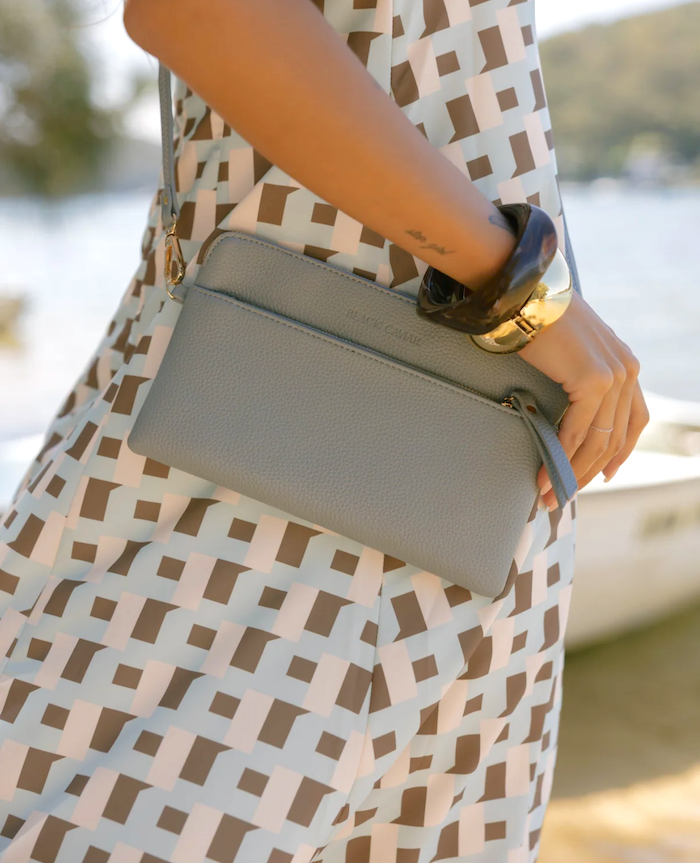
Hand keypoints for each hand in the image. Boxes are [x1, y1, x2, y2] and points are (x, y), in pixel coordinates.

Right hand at [517, 290, 649, 508]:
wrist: (527, 293)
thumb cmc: (538, 318)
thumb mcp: (570, 350)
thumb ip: (579, 375)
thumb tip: (566, 403)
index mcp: (624, 363)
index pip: (633, 419)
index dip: (619, 452)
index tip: (603, 475)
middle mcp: (627, 369)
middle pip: (614, 437)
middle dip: (587, 472)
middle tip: (563, 495)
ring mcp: (614, 374)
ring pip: (597, 440)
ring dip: (572, 472)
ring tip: (550, 493)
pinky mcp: (594, 379)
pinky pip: (578, 430)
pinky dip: (561, 457)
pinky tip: (546, 474)